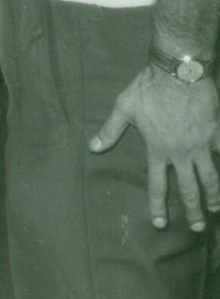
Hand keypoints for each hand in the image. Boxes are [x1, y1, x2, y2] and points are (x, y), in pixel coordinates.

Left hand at [89, 65, 219, 230]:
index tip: (161, 224)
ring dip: (214, 196)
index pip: (156, 185)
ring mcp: (200, 145)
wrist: (177, 70)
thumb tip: (92, 148)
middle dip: (193, 211)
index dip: (158, 206)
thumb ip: (110, 130)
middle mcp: (180, 153)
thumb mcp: (124, 107)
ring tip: (215, 208)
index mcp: (157, 149)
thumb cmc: (148, 88)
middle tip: (197, 228)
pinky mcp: (215, 134)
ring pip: (210, 178)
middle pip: (188, 189)